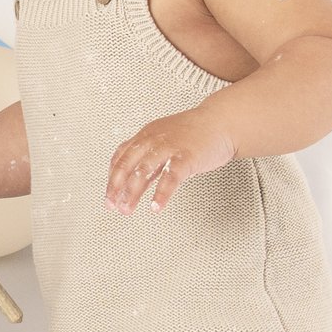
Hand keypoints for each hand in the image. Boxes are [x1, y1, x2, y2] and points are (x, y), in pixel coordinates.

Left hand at [106, 112, 235, 211]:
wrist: (222, 122)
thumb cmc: (196, 133)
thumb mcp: (165, 140)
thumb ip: (149, 158)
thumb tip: (134, 181)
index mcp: (146, 135)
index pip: (121, 156)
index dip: (112, 177)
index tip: (109, 195)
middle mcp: (154, 140)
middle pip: (127, 164)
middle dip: (117, 187)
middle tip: (113, 205)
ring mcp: (170, 147)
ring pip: (144, 171)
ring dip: (133, 193)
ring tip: (128, 209)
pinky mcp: (186, 157)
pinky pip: (170, 178)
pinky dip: (161, 194)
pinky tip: (156, 206)